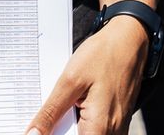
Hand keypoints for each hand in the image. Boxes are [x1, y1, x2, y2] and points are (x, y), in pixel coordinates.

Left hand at [24, 15, 148, 134]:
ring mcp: (118, 127)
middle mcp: (113, 132)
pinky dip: (83, 123)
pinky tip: (76, 106)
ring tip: (63, 108)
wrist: (130, 38)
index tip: (37, 130)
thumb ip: (51, 112)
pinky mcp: (118, 120)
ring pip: (88, 134)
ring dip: (71, 127)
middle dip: (60, 130)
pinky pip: (97, 130)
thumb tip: (32, 134)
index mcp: (99, 127)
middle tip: (49, 115)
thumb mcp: (70, 81)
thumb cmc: (103, 54)